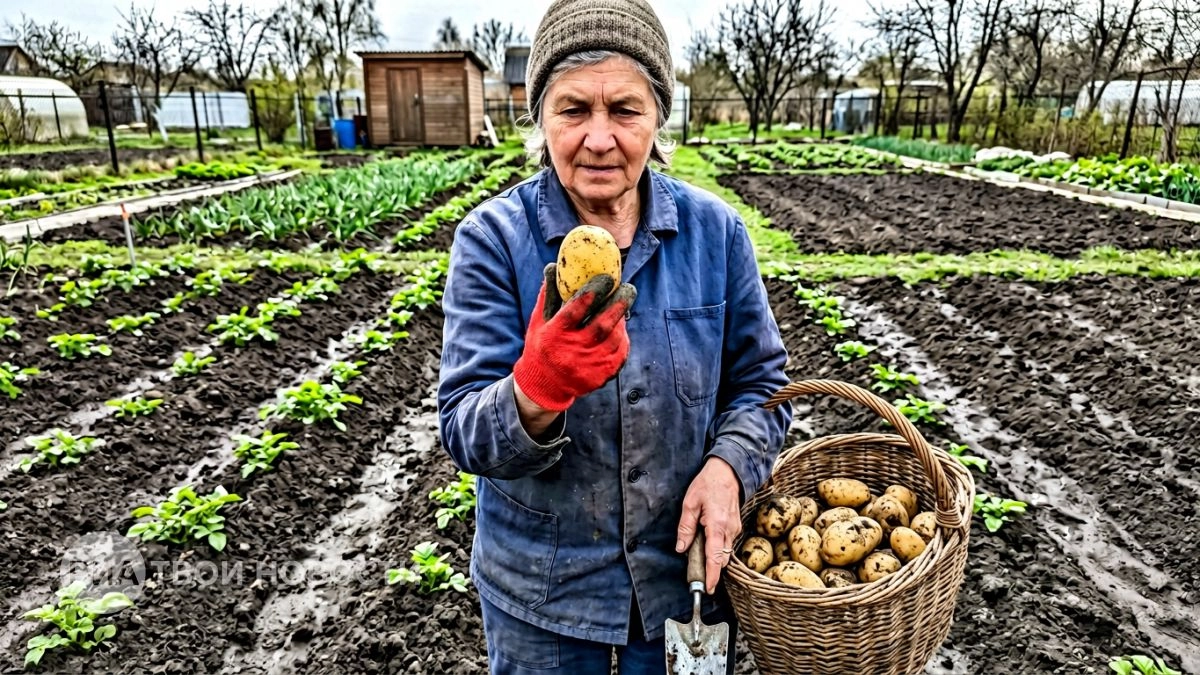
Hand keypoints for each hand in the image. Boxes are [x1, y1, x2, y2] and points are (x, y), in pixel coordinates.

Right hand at [512, 263, 636, 412]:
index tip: (607, 278)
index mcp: (555, 335)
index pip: (576, 310)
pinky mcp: (600, 377)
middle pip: (602, 325)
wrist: (545, 386)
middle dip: (618, 304)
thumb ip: (548, 296)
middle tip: (628, 288)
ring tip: (623, 306)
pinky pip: (619, 355)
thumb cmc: (541, 347)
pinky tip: (621, 329)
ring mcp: (588, 366)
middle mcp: (572, 352)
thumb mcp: (538, 322)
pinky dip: (623, 340)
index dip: (594, 292)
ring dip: (621, 320)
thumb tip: (553, 267)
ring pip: (614, 339)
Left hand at [675, 457, 742, 593]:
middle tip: (695, 569)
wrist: (728, 472)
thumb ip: (685, 527)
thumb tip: (681, 548)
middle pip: (721, 559)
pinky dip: (718, 546)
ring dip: (714, 556)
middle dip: (710, 568)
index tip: (708, 588)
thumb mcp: (690, 503)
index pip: (715, 557)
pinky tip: (707, 538)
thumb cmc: (708, 484)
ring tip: (699, 550)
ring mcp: (735, 529)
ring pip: (725, 552)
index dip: (712, 575)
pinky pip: (727, 543)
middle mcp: (730, 530)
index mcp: (717, 525)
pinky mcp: (736, 527)